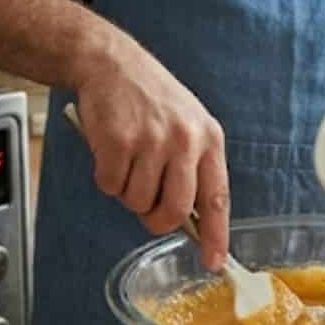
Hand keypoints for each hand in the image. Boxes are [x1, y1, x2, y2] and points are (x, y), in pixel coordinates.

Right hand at [71, 39, 229, 269]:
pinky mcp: (118, 140)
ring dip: (127, 194)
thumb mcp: (188, 126)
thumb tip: (190, 220)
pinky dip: (106, 179)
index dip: (216, 236)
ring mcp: (151, 140)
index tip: (214, 262)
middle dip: (157, 221)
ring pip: (138, 201)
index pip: (217, 199)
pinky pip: (111, 185)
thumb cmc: (150, 100)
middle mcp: (185, 141)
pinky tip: (109, 154)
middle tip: (146, 211)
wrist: (111, 62)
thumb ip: (193, 168)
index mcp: (209, 140)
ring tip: (127, 164)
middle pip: (175, 210)